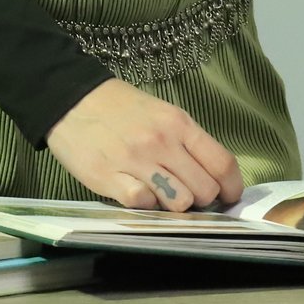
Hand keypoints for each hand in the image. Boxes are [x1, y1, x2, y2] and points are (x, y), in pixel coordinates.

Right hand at [45, 79, 244, 211]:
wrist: (71, 98)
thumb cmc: (121, 108)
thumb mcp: (162, 114)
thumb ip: (186, 143)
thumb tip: (211, 178)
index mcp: (179, 124)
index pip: (222, 163)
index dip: (232, 188)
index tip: (228, 197)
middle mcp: (162, 141)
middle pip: (204, 190)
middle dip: (201, 200)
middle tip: (186, 193)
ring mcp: (135, 160)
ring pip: (178, 203)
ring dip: (173, 205)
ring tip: (159, 193)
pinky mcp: (108, 177)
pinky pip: (142, 204)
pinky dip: (144, 204)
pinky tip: (135, 190)